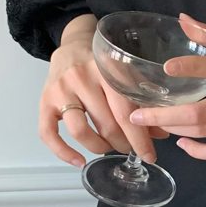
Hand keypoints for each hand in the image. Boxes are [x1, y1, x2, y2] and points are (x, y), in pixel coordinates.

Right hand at [40, 37, 168, 167]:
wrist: (72, 45)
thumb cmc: (103, 65)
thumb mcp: (124, 75)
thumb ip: (142, 101)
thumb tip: (161, 133)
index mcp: (107, 70)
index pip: (125, 112)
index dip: (139, 138)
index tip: (149, 155)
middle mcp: (82, 78)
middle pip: (105, 124)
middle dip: (122, 144)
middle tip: (130, 149)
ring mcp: (61, 90)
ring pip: (80, 131)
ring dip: (99, 147)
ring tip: (109, 148)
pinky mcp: (44, 100)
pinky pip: (48, 133)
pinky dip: (63, 152)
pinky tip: (79, 161)